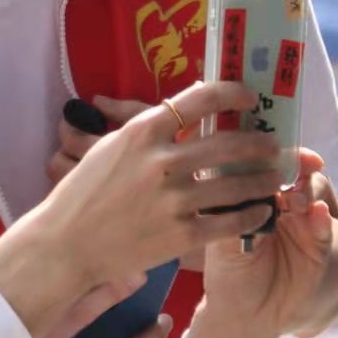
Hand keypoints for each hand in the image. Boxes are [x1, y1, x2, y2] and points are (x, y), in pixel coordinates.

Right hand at [0, 82, 288, 337]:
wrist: (65, 245)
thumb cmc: (85, 193)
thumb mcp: (111, 147)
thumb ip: (150, 127)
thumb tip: (190, 101)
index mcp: (141, 132)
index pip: (200, 98)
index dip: (233, 92)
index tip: (249, 98)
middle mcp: (160, 162)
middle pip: (229, 143)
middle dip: (260, 143)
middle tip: (272, 145)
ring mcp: (172, 201)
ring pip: (236, 184)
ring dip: (262, 180)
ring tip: (272, 179)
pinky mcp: (180, 236)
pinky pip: (229, 222)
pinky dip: (252, 216)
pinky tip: (260, 213)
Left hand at [200, 150, 337, 337]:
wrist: (246, 317)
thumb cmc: (228, 274)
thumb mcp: (222, 241)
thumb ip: (232, 212)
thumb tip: (234, 175)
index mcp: (255, 197)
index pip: (266, 164)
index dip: (270, 152)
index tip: (268, 144)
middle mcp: (282, 204)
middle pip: (294, 171)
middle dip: (295, 165)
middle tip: (290, 169)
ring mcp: (303, 223)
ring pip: (313, 192)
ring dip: (308, 189)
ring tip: (296, 199)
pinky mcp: (320, 246)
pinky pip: (325, 226)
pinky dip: (321, 218)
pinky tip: (316, 213)